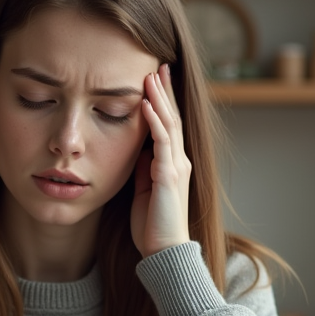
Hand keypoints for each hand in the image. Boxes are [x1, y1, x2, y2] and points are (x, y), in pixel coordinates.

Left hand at [131, 63, 191, 257]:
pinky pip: (162, 142)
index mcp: (172, 164)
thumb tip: (136, 149)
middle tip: (159, 65)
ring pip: (169, 124)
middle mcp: (179, 160)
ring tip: (152, 75)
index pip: (168, 125)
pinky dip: (154, 121)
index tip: (155, 79)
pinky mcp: (169, 175)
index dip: (162, 101)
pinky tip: (146, 105)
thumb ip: (142, 168)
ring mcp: (176, 166)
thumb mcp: (143, 189)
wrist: (163, 250)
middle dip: (165, 91)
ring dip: (159, 98)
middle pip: (172, 117)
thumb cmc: (152, 225)